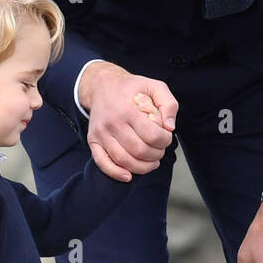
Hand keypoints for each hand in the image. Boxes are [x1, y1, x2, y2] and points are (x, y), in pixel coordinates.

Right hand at [80, 60, 177, 181]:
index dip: (165, 141)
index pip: (152, 136)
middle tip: (160, 150)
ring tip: (152, 162)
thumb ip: (169, 104)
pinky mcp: (92, 140)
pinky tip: (128, 176)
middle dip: (156, 155)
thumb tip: (170, 127)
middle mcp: (112, 122)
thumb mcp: (155, 87)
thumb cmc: (133, 88)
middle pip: (139, 151)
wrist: (102, 86)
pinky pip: (102, 162)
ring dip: (142, 167)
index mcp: (128, 109)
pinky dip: (115, 173)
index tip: (166, 137)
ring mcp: (100, 133)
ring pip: (124, 160)